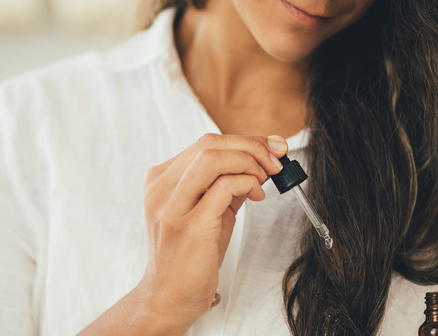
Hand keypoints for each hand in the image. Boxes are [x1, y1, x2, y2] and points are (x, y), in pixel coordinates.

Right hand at [139, 134, 287, 326]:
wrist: (168, 297)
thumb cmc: (189, 256)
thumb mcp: (209, 211)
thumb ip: (230, 184)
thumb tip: (263, 159)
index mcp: (162, 180)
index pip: (206, 144)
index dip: (245, 140)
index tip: (272, 148)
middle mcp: (161, 188)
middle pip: (209, 144)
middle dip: (251, 147)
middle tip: (276, 161)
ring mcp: (172, 206)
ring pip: (213, 157)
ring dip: (249, 161)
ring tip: (265, 177)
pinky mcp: (190, 225)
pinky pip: (223, 187)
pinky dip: (247, 182)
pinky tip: (256, 194)